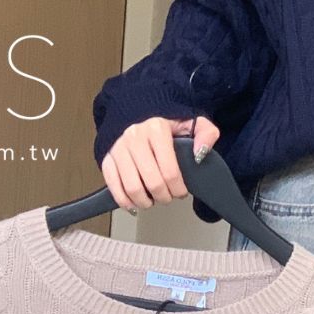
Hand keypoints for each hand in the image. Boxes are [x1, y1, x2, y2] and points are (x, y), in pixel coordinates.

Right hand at [101, 115, 220, 213]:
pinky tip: (134, 203)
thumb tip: (201, 154)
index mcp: (157, 129)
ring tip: (153, 200)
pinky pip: (113, 186)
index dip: (178, 189)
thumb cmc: (165, 121)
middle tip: (168, 197)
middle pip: (152, 183)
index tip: (181, 192)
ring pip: (132, 188)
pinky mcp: (107, 157)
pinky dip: (124, 201)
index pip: (170, 171)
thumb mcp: (190, 120)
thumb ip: (206, 133)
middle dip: (164, 197)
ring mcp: (118, 148)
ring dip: (145, 202)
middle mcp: (135, 138)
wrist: (134, 109)